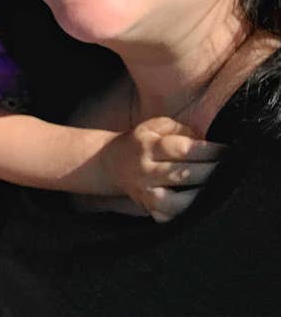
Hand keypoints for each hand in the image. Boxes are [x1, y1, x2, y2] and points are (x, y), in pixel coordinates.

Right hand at [103, 116, 224, 221]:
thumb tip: (206, 141)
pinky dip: (187, 216)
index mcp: (147, 146)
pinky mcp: (148, 208)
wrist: (110, 163)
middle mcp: (145, 170)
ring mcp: (145, 192)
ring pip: (174, 203)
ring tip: (219, 192)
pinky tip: (203, 208)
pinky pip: (169, 218)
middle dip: (211, 173)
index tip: (227, 151)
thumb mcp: (155, 126)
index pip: (180, 149)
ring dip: (200, 199)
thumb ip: (181, 129)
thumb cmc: (142, 142)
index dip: (207, 150)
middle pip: (181, 175)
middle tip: (233, 170)